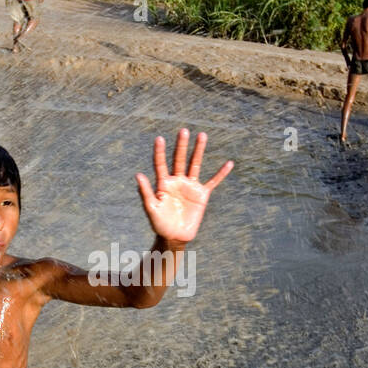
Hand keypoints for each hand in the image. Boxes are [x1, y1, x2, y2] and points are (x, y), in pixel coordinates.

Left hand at [136, 129, 232, 243]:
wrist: (174, 237)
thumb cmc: (160, 224)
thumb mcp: (151, 209)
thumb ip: (146, 192)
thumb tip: (138, 174)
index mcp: (163, 183)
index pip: (161, 164)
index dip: (159, 152)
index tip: (159, 139)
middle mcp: (177, 181)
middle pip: (179, 159)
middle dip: (181, 145)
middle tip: (183, 130)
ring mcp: (190, 186)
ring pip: (195, 164)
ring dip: (198, 150)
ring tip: (202, 135)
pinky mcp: (202, 195)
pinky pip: (213, 182)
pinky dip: (221, 174)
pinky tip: (229, 163)